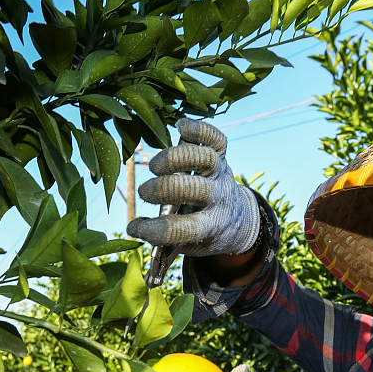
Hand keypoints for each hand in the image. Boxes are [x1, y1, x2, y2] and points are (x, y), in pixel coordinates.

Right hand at [127, 118, 258, 256]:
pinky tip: (180, 126)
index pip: (187, 228)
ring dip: (176, 159)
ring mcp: (222, 175)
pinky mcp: (223, 157)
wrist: (238, 218)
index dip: (159, 229)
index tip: (136, 228)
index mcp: (213, 226)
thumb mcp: (192, 245)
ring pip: (206, 159)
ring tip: (155, 167)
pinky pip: (216, 138)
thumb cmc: (206, 234)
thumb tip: (134, 229)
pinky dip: (199, 129)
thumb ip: (168, 239)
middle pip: (197, 189)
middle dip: (165, 189)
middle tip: (144, 192)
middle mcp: (220, 198)